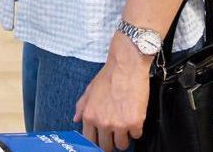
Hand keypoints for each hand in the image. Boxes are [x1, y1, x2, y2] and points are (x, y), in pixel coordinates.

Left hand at [74, 34, 150, 151]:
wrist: (126, 68)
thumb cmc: (108, 77)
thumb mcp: (89, 91)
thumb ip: (82, 107)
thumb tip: (76, 119)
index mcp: (89, 116)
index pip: (90, 141)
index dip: (97, 142)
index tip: (102, 141)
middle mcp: (102, 123)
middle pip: (106, 147)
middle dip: (111, 142)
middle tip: (115, 134)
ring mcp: (119, 125)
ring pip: (122, 145)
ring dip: (124, 137)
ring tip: (125, 125)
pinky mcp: (135, 123)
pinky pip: (136, 136)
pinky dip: (136, 129)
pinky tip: (134, 118)